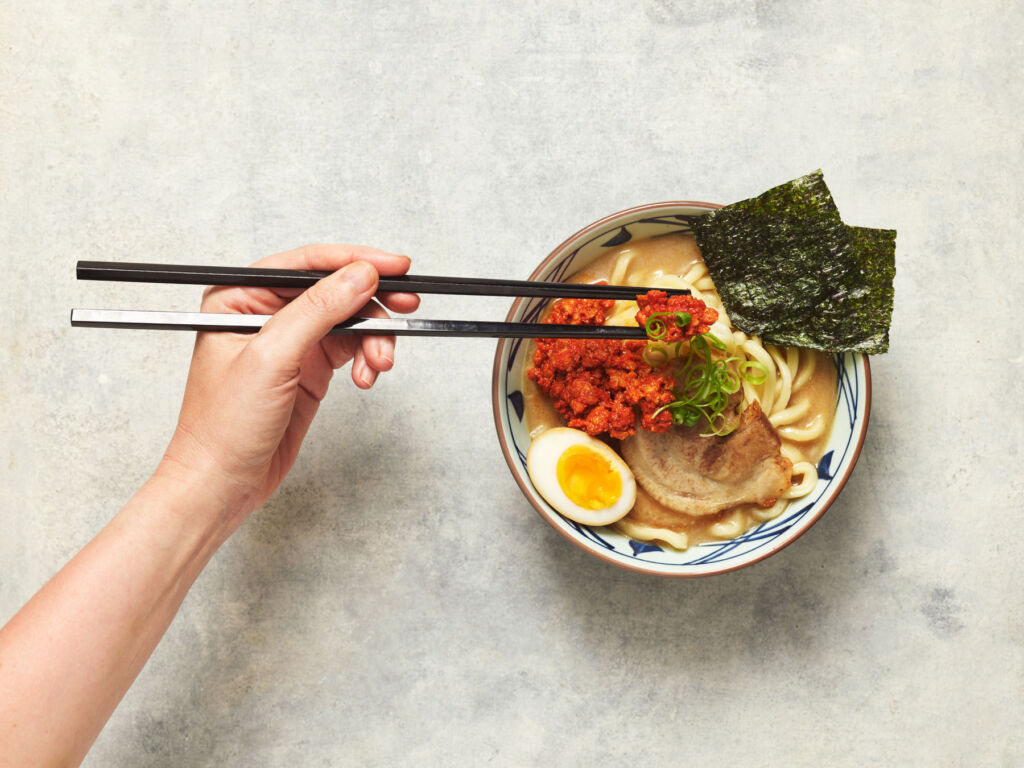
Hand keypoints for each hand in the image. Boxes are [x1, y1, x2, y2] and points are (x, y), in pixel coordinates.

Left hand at [158, 244, 419, 528]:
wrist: (222, 485)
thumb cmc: (223, 426)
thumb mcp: (271, 358)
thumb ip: (318, 311)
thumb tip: (359, 276)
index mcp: (239, 296)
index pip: (306, 263)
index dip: (354, 261)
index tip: (395, 267)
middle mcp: (264, 313)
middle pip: (335, 289)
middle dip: (372, 302)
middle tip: (407, 303)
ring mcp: (290, 342)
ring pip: (349, 321)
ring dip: (373, 339)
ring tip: (379, 364)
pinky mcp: (308, 369)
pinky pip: (350, 349)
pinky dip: (366, 359)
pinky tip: (367, 377)